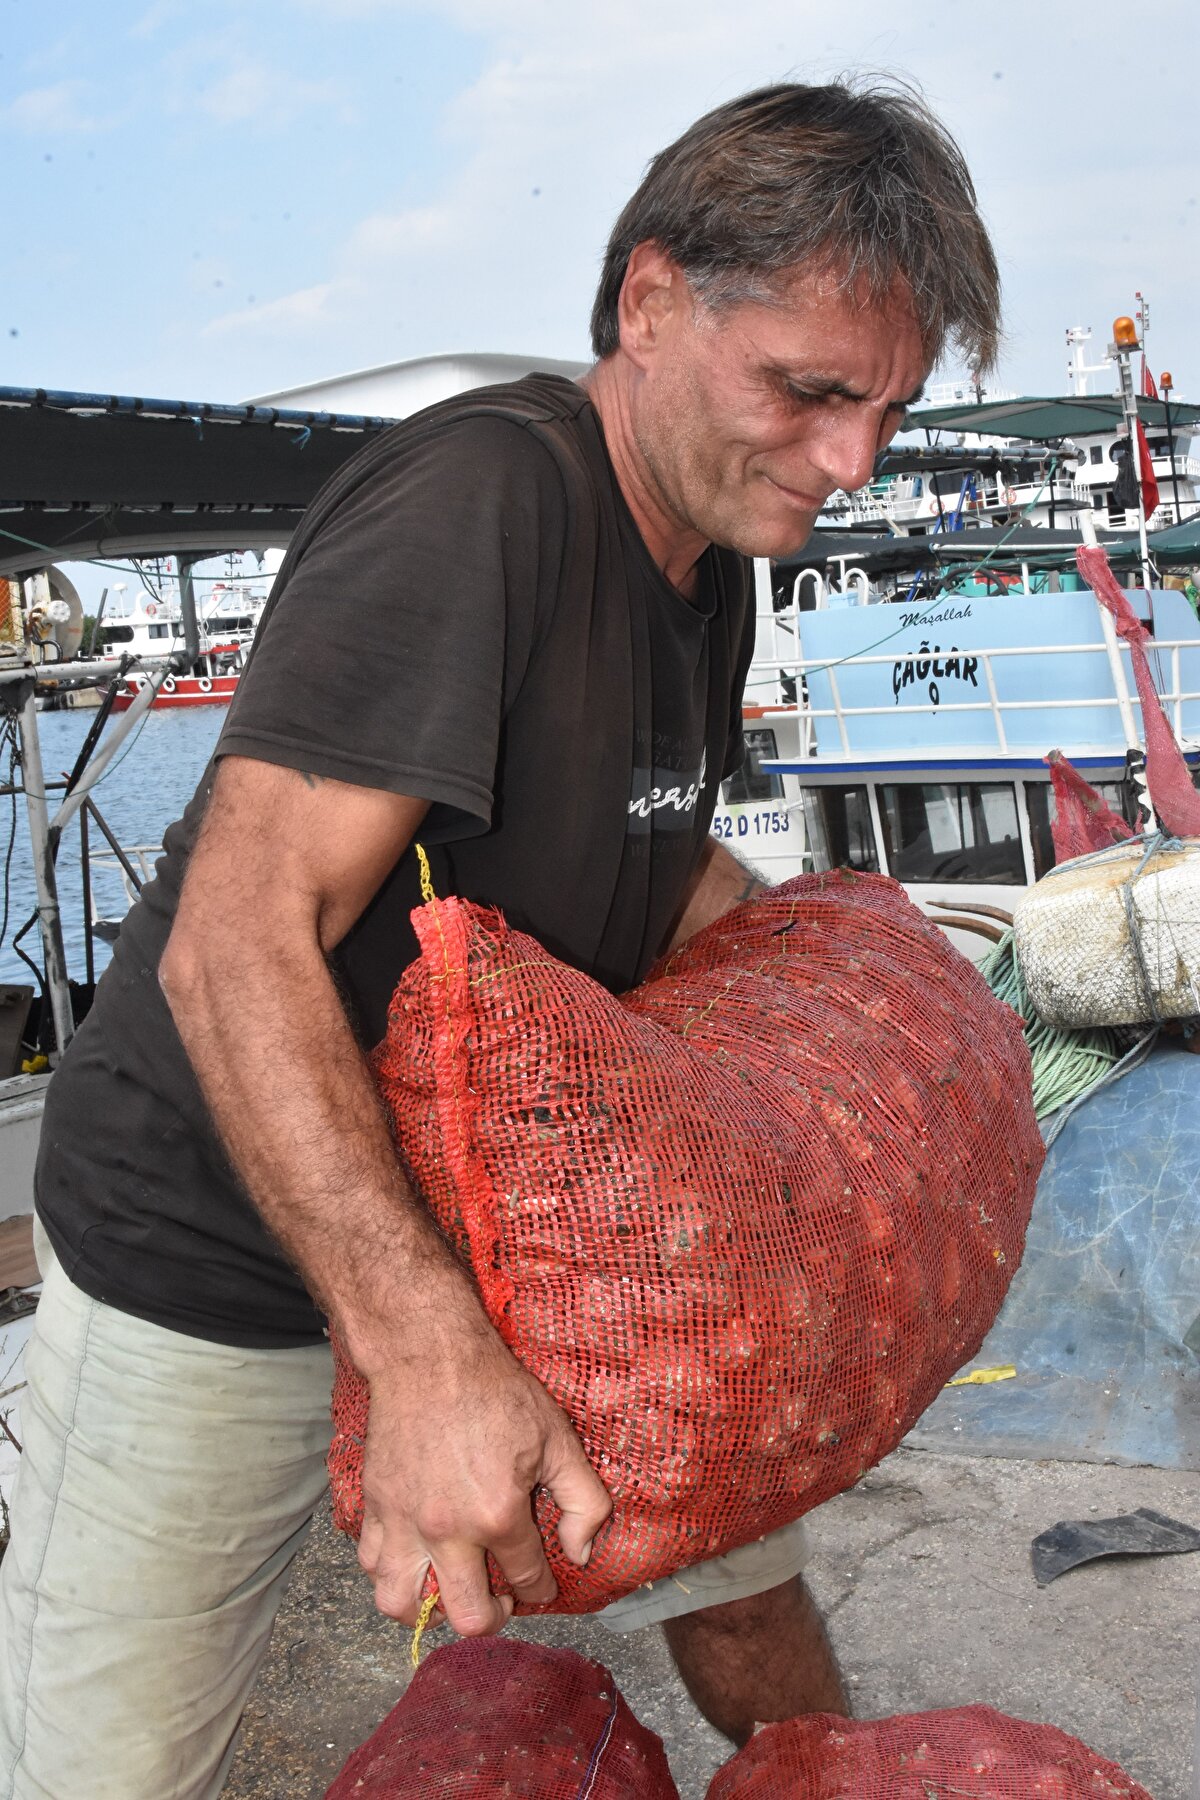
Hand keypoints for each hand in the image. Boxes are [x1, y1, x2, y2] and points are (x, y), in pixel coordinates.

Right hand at [354, 1301, 611, 1635]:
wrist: (430, 1356)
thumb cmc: (495, 1393)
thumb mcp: (558, 1439)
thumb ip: (584, 1502)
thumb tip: (580, 1553)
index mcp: (497, 1515)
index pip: (526, 1580)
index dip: (540, 1589)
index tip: (540, 1585)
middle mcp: (447, 1530)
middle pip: (467, 1616)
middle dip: (492, 1617)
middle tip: (500, 1600)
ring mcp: (403, 1521)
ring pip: (402, 1605)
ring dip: (430, 1610)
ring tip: (450, 1589)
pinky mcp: (374, 1506)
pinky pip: (371, 1566)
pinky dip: (391, 1576)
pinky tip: (415, 1560)